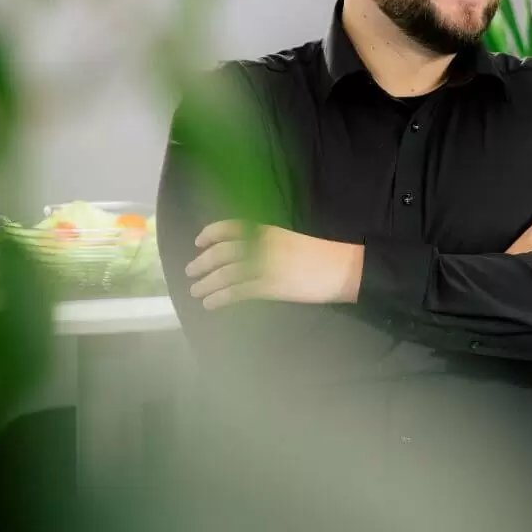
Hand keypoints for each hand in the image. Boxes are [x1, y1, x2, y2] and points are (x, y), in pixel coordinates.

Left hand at [186, 221, 364, 308]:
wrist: (340, 268)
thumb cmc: (318, 255)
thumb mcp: (289, 241)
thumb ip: (266, 244)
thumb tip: (244, 254)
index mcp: (268, 231)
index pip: (232, 227)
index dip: (211, 233)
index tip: (198, 241)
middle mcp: (262, 246)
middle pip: (223, 252)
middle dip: (202, 262)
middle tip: (191, 271)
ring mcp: (265, 267)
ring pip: (226, 274)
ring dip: (207, 283)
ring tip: (197, 291)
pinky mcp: (269, 287)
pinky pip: (237, 292)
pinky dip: (220, 298)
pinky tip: (211, 304)